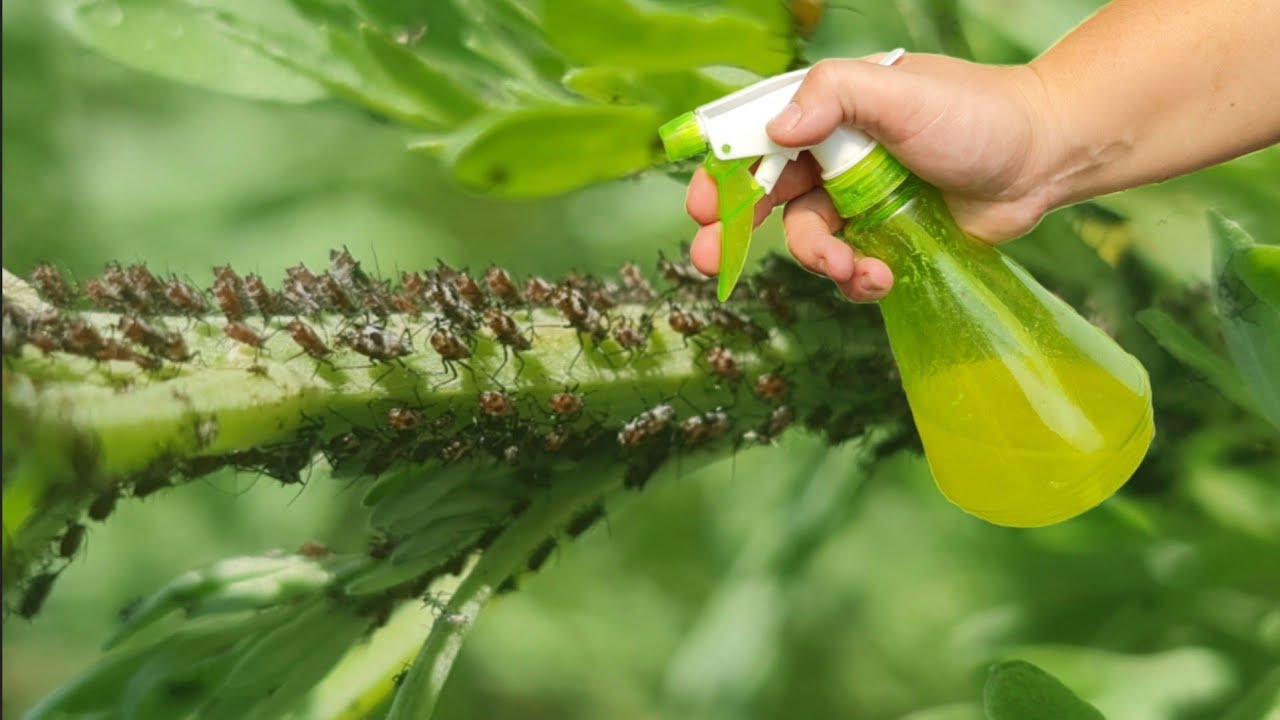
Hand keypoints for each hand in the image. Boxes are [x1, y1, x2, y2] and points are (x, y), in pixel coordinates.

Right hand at [685, 52, 1056, 300]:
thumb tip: (776, 130)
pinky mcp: (887, 240)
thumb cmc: (974, 112)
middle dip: (734, 230)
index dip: (720, 172)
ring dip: (820, 260)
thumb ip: (834, 95)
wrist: (1043, 158)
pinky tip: (882, 276)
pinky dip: (858, 280)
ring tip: (852, 267)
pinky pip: (851, 270)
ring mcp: (859, 201)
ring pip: (809, 240)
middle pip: (765, 196)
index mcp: (828, 112)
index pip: (755, 139)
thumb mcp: (898, 90)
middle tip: (709, 260)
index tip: (699, 204)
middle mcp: (835, 156)